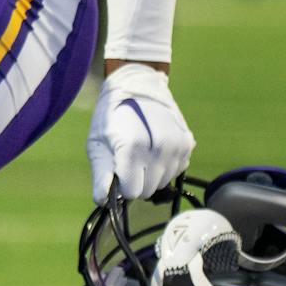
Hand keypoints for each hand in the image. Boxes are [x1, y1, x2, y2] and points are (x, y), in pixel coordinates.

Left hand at [87, 63, 194, 199]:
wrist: (137, 85)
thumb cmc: (112, 115)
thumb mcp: (97, 143)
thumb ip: (101, 174)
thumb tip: (102, 200)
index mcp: (133, 148)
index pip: (132, 192)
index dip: (122, 185)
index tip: (119, 171)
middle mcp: (159, 147)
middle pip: (148, 189)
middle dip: (137, 180)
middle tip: (129, 160)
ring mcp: (177, 145)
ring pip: (163, 182)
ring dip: (152, 174)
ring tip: (142, 152)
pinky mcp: (187, 143)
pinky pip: (176, 170)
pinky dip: (165, 166)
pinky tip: (155, 149)